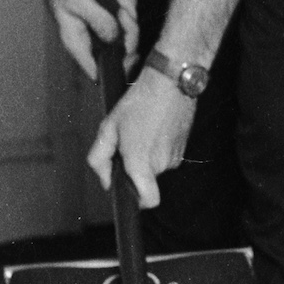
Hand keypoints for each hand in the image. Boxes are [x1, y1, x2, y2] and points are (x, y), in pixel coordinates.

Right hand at [46, 0, 137, 78]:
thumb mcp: (77, 1)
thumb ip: (98, 19)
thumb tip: (116, 37)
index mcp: (79, 46)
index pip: (99, 73)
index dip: (117, 70)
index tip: (130, 54)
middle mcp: (94, 43)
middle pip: (124, 50)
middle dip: (129, 29)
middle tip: (122, 9)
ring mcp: (106, 32)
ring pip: (131, 30)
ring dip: (129, 7)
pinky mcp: (114, 20)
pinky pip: (131, 14)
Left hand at [87, 68, 194, 208]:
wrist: (170, 82)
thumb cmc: (138, 102)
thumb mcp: (108, 127)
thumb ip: (100, 159)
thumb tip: (106, 180)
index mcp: (141, 162)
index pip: (149, 200)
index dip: (138, 202)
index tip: (128, 192)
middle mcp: (162, 164)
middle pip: (145, 179)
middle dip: (134, 166)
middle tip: (126, 140)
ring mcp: (176, 156)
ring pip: (155, 166)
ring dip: (146, 153)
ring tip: (142, 128)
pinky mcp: (184, 146)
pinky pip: (165, 155)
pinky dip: (158, 145)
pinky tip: (153, 125)